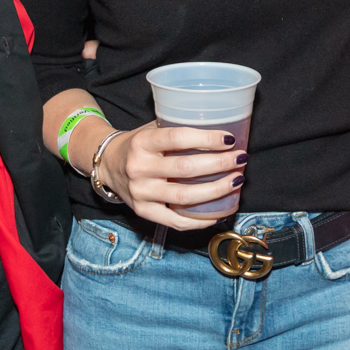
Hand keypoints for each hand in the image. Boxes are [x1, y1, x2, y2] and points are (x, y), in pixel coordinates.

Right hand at [101, 121, 245, 231]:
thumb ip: (178, 127)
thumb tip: (220, 128)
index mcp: (142, 142)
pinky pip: (177, 221)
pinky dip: (201, 220)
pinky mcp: (144, 212)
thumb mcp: (152, 129)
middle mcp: (139, 168)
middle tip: (241, 159)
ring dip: (216, 190)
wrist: (108, 165)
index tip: (229, 139)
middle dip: (219, 164)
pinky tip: (220, 212)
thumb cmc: (139, 144)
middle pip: (185, 169)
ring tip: (236, 181)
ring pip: (184, 197)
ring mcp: (141, 193)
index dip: (206, 139)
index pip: (177, 138)